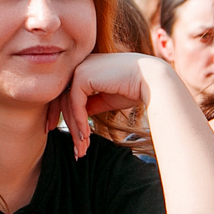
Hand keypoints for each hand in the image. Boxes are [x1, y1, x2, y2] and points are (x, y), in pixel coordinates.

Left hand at [48, 53, 175, 156]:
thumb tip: (77, 116)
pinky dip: (79, 122)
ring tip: (82, 148)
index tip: (62, 133)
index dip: (62, 114)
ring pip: (68, 104)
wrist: (152, 80)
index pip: (66, 92)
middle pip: (64, 99)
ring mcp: (79, 68)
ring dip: (75, 129)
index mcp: (86, 66)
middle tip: (76, 149)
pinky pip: (75, 104)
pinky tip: (86, 136)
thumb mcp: (107, 98)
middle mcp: (80, 64)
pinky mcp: (82, 75)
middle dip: (68, 126)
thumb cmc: (134, 88)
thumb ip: (91, 103)